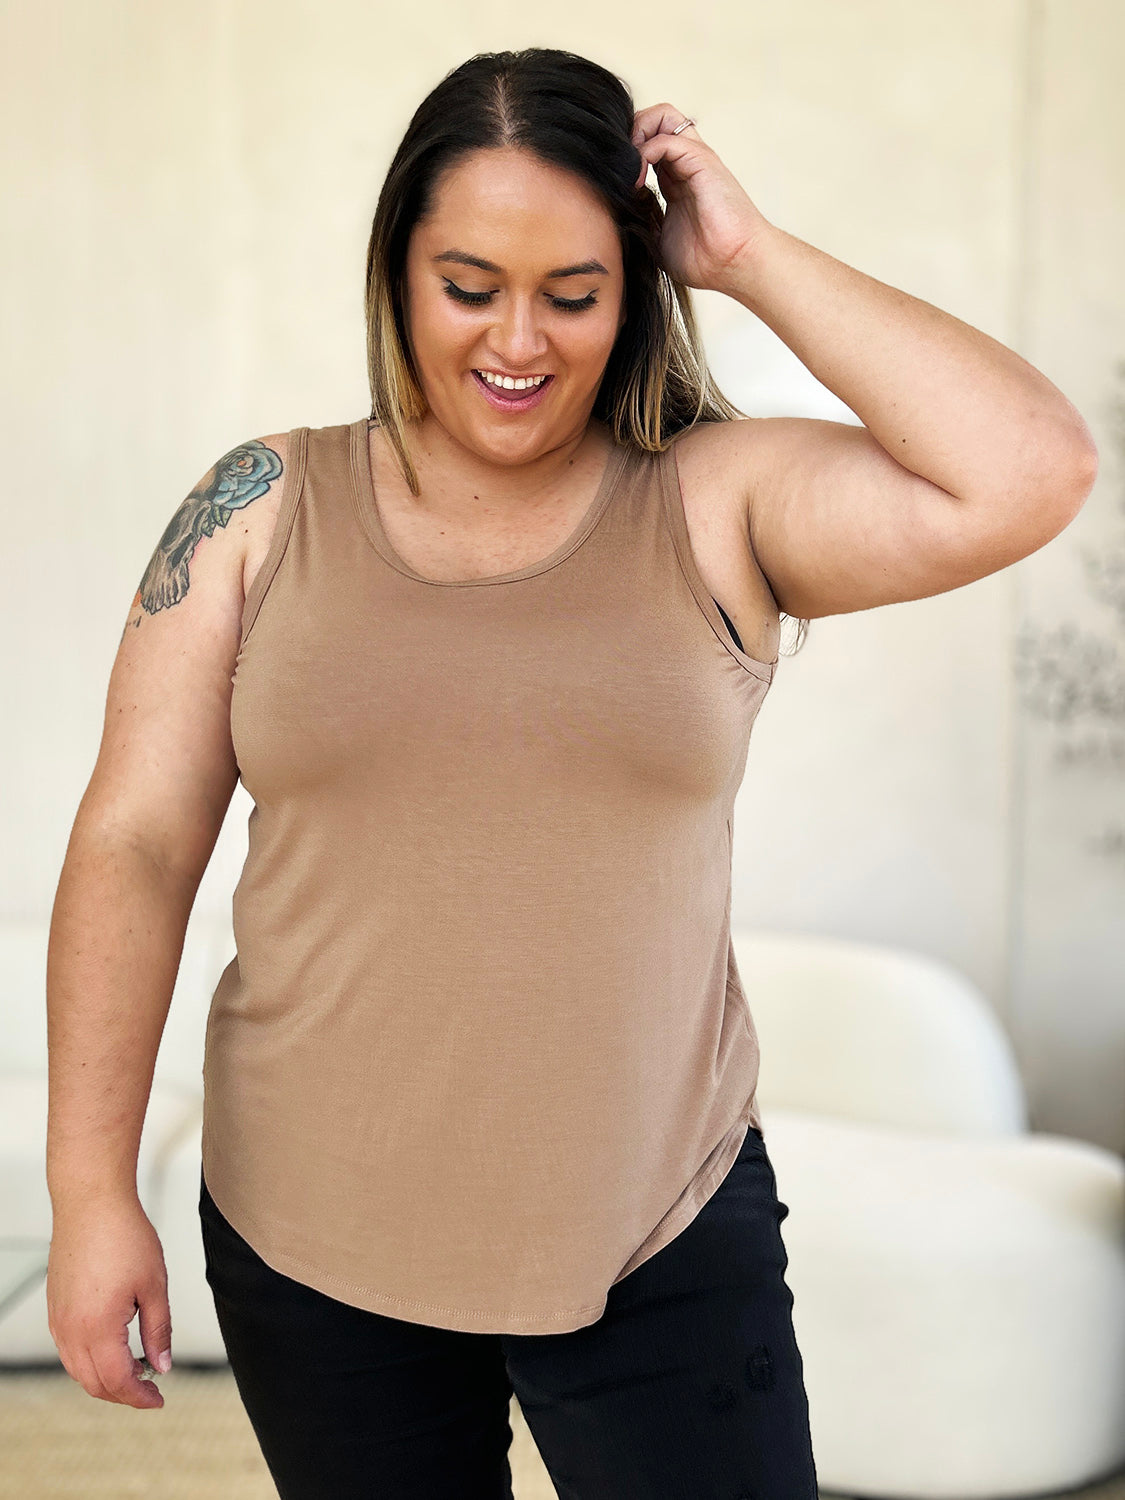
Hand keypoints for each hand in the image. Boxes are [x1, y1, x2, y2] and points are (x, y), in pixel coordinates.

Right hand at [47, 1194, 172, 1408]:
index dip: (140, 1396)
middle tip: (150, 1389)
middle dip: (123, 1394)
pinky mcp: (54, 1308)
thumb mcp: (154, 1285)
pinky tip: (112, 1349)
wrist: (91, 1203)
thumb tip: (161, 1365)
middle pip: (94, 1383)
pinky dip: (89, 1361)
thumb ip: (158, 1330)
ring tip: (135, 1370)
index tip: (158, 1399)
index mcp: (97, 1328)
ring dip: (105, 1379)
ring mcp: (58, 1320)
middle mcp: (70, 1330)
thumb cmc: (123, 1236)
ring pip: (78, 1370)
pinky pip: (68, 1350)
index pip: (118, 1381)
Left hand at [631, 104, 772, 295]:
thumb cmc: (705, 261)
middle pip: (652, 122)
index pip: (645, 145)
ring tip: (628, 173)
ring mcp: (694, 159)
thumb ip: (641, 218)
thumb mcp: (659, 240)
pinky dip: (643, 154)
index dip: (625, 156)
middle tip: (618, 170)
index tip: (613, 183)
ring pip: (659, 116)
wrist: (734, 265)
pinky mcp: (701, 160)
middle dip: (627, 137)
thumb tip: (618, 205)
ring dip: (634, 137)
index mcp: (676, 181)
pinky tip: (637, 182)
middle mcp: (685, 164)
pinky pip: (664, 138)